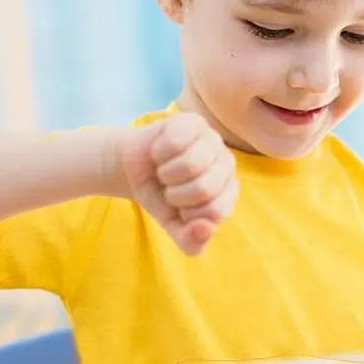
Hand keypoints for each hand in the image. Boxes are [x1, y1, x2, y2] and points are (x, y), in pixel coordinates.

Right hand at [118, 111, 237, 254]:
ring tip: (166, 171)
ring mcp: (212, 140)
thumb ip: (192, 242)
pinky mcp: (193, 121)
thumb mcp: (175, 228)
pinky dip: (159, 152)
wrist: (134, 170)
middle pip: (205, 188)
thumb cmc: (161, 198)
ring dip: (167, 174)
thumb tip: (205, 229)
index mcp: (229, 192)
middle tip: (170, 188)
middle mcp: (227, 164)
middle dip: (176, 194)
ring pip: (192, 164)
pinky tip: (160, 152)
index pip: (215, 212)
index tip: (180, 207)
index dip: (187, 214)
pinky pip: (175, 142)